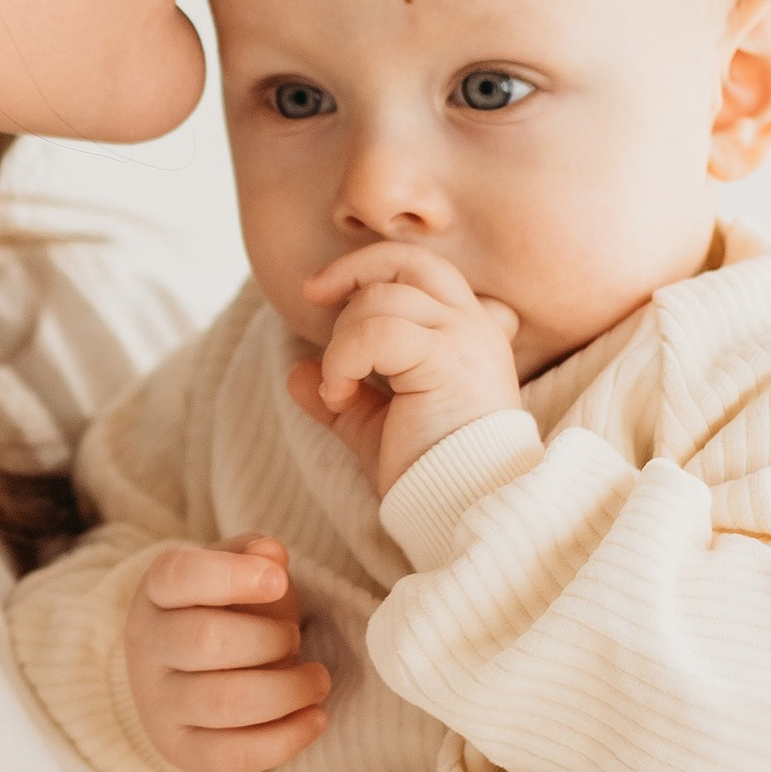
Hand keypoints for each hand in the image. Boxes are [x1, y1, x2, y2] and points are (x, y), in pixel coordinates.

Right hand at [125, 536, 331, 771]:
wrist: (189, 668)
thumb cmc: (226, 610)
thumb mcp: (237, 570)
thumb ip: (254, 556)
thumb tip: (269, 554)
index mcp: (156, 591)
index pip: (180, 576)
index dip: (231, 575)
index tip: (278, 579)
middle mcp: (146, 645)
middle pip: (207, 641)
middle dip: (270, 639)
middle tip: (295, 637)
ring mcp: (156, 702)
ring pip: (224, 702)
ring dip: (287, 690)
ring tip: (316, 679)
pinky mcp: (179, 749)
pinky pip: (231, 755)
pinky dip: (285, 739)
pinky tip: (315, 717)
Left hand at [285, 245, 520, 496]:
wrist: (462, 509)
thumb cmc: (429, 474)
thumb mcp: (376, 427)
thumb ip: (343, 394)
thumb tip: (297, 373)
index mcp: (466, 332)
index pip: (419, 267)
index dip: (367, 267)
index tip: (320, 293)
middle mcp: (473, 325)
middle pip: (405, 262)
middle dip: (350, 276)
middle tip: (313, 302)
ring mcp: (465, 338)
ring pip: (381, 299)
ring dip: (340, 342)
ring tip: (338, 391)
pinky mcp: (449, 359)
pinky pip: (377, 331)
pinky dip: (343, 359)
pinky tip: (339, 396)